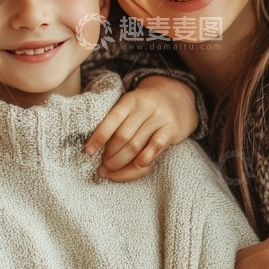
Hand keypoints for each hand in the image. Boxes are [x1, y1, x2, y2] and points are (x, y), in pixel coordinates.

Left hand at [84, 75, 198, 180]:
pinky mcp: (173, 130)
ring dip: (121, 163)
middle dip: (109, 156)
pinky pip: (153, 150)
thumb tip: (96, 148)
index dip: (98, 136)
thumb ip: (119, 120)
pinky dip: (141, 162)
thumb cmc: (148, 106)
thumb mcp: (133, 104)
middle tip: (102, 167)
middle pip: (122, 137)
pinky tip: (133, 167)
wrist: (180, 96)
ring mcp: (161, 118)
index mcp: (131, 99)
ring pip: (136, 147)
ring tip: (111, 171)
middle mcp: (146, 107)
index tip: (88, 151)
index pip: (112, 119)